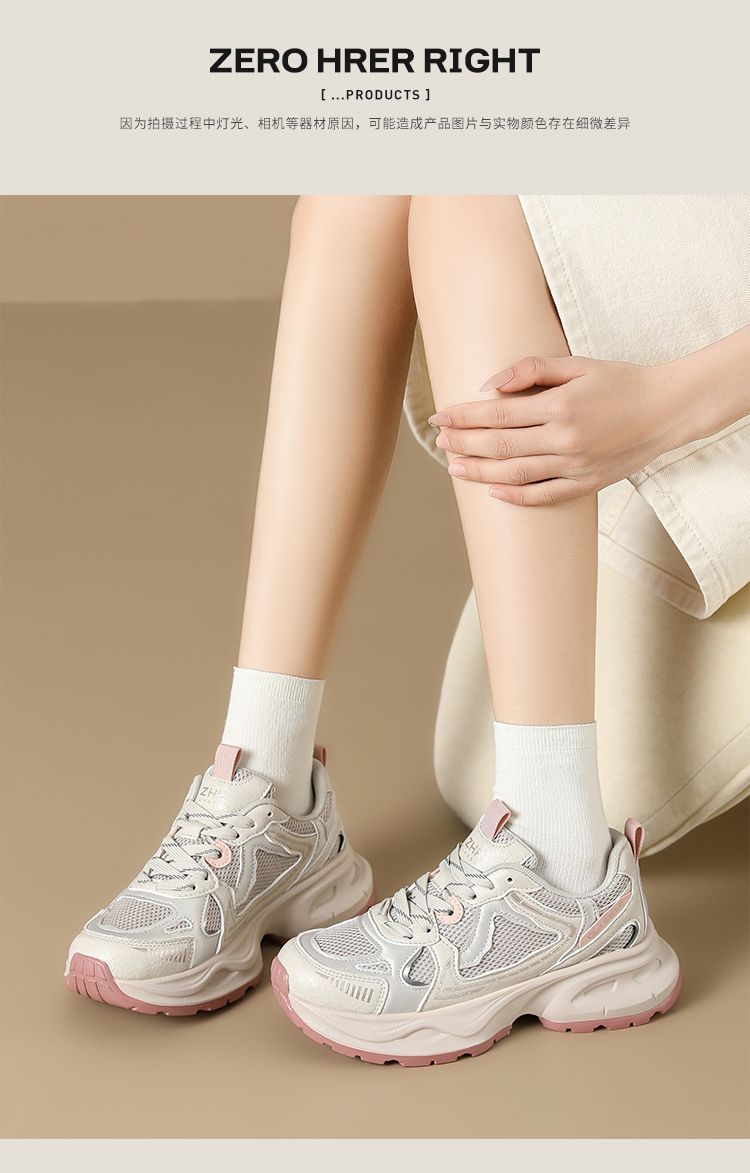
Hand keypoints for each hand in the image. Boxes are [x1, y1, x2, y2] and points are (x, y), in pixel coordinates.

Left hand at [428, 355, 682, 505]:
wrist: (667, 410)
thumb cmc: (620, 382)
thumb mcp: (577, 364)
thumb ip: (531, 369)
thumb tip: (488, 385)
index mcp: (559, 406)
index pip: (498, 415)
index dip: (464, 417)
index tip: (441, 418)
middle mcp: (564, 439)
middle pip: (499, 447)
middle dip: (464, 444)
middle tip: (440, 442)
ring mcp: (575, 466)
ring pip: (515, 474)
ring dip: (479, 472)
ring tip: (453, 468)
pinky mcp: (587, 484)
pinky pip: (544, 496)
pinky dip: (516, 497)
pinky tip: (493, 493)